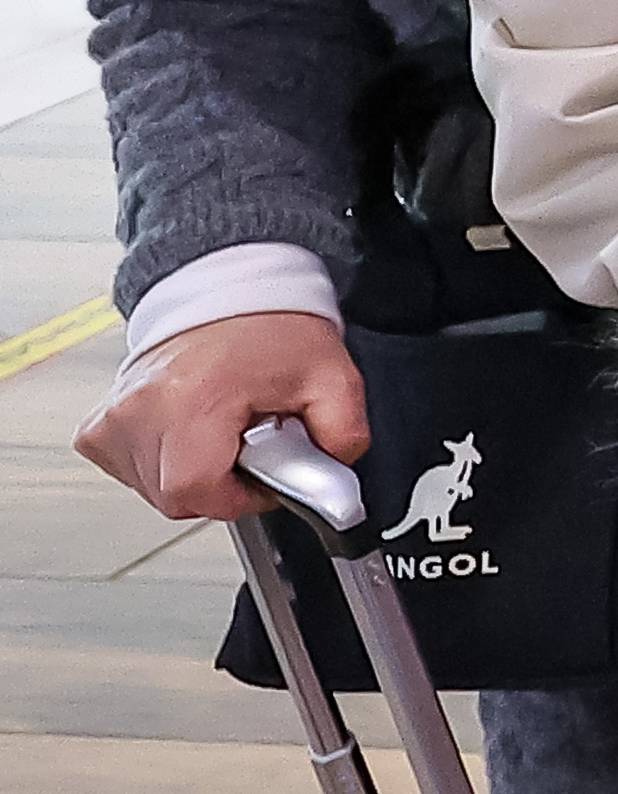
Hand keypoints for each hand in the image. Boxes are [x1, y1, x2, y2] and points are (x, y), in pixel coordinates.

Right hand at [78, 309, 360, 518]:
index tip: (261, 475)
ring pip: (152, 489)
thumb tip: (335, 489)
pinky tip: (188, 435)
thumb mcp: (333, 380)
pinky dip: (161, 464)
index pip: (196, 491)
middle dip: (221, 484)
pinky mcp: (98, 425)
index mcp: (194, 398)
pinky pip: (129, 470)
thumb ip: (343, 438)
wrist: (226, 296)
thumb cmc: (271, 331)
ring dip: (193, 474)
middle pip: (175, 497)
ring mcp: (114, 416)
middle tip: (247, 444)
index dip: (239, 496)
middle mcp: (143, 407)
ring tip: (219, 431)